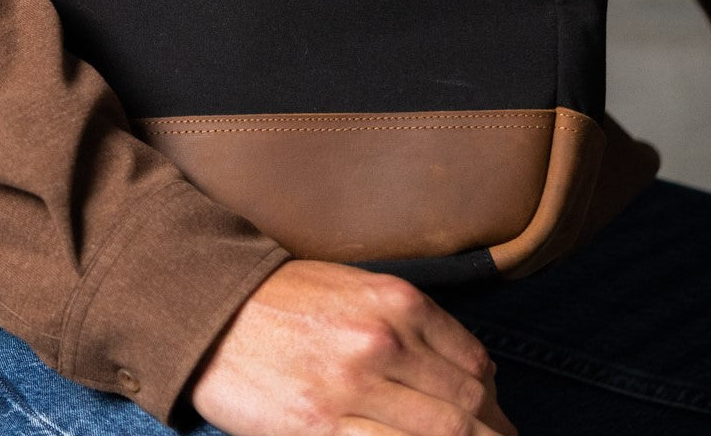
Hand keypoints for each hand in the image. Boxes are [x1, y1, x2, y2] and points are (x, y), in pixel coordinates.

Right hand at [189, 259, 516, 435]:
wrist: (214, 310)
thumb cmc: (285, 299)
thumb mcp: (355, 288)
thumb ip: (411, 322)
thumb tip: (475, 370)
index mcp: (395, 301)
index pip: (473, 362)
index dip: (493, 399)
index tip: (496, 418)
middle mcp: (382, 341)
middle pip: (465, 405)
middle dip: (491, 433)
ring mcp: (352, 387)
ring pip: (441, 434)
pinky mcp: (321, 427)